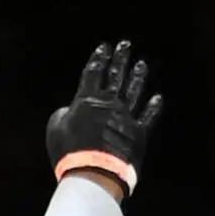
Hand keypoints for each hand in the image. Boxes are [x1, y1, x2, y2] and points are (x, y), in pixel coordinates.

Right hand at [46, 40, 163, 194]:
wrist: (94, 170)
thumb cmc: (70, 151)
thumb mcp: (55, 128)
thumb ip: (63, 113)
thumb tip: (71, 110)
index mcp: (87, 100)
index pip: (93, 73)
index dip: (99, 58)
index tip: (104, 47)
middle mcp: (109, 104)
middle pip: (116, 76)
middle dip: (120, 59)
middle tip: (125, 45)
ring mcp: (125, 117)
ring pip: (134, 92)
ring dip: (138, 77)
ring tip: (142, 65)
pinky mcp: (138, 133)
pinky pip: (148, 117)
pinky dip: (154, 107)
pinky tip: (158, 98)